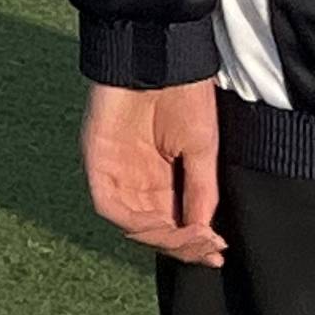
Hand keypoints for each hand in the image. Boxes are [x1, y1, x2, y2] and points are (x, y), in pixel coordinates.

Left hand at [82, 81, 223, 265]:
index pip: (171, 222)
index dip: (191, 243)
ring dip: (163, 237)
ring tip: (194, 237)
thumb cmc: (185, 96)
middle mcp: (134, 178)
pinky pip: (108, 204)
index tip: (218, 255)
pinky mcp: (96, 160)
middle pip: (151, 228)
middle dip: (181, 244)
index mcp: (160, 176)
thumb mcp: (202, 150)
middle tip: (209, 247)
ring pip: (131, 223)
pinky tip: (167, 224)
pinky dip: (136, 222)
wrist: (162, 60)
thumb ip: (200, 192)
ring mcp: (113, 169)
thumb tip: (205, 236)